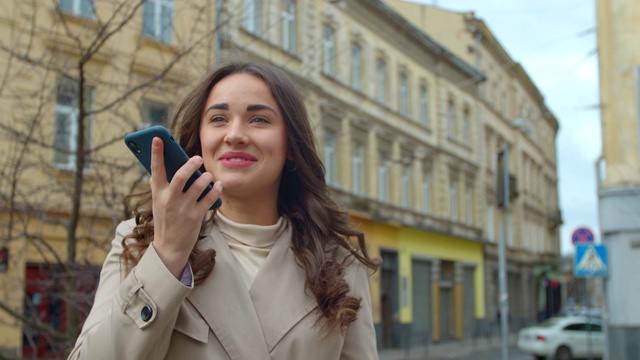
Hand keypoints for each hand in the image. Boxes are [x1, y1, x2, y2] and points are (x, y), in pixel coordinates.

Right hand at [149, 137, 222, 278]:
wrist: (169, 247)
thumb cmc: (165, 220)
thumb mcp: (158, 203)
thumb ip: (161, 186)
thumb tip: (164, 168)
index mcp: (158, 193)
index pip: (155, 169)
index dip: (156, 153)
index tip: (158, 138)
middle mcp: (169, 199)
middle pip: (181, 175)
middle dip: (191, 164)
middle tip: (198, 158)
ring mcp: (183, 208)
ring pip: (198, 185)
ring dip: (206, 177)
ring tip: (209, 175)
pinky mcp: (195, 217)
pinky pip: (209, 198)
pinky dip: (216, 190)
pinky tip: (219, 186)